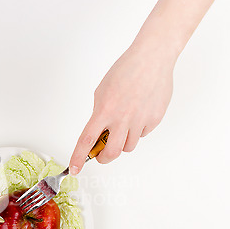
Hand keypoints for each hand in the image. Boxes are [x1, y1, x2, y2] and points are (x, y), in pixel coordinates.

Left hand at [69, 44, 175, 173]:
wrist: (152, 59)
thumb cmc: (125, 71)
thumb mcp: (102, 92)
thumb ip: (99, 114)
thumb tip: (98, 134)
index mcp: (104, 110)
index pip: (87, 140)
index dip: (79, 157)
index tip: (75, 169)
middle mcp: (122, 118)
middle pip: (111, 153)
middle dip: (103, 158)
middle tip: (101, 155)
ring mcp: (140, 120)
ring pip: (128, 147)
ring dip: (121, 143)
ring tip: (123, 125)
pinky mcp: (154, 120)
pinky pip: (142, 135)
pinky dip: (137, 131)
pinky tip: (138, 114)